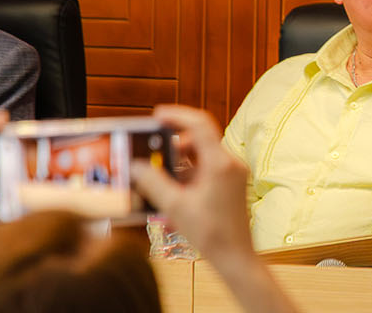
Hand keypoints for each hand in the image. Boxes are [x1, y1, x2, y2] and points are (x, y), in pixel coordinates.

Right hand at [132, 105, 301, 312]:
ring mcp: (232, 173)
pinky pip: (206, 169)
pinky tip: (169, 188)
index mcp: (220, 163)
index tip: (157, 114)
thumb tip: (136, 166)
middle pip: (199, 140)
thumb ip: (154, 183)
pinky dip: (187, 173)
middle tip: (150, 150)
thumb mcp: (175, 207)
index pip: (200, 125)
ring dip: (178, 161)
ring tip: (156, 173)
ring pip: (201, 155)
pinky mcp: (229, 184)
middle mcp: (230, 163)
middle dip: (172, 143)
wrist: (235, 255)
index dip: (178, 116)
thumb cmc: (210, 233)